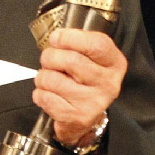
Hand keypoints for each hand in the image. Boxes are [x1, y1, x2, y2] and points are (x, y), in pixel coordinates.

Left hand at [32, 29, 126, 146]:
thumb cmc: (84, 78)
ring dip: (43, 77)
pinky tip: (51, 95)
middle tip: (50, 60)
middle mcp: (108, 83)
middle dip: (50, 57)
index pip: (95, 44)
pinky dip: (40, 94)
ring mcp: (94, 102)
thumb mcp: (90, 56)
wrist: (87, 115)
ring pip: (52, 79)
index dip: (70, 38)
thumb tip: (56, 36)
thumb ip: (77, 42)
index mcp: (114, 62)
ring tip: (51, 80)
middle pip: (70, 60)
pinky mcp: (77, 117)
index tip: (56, 38)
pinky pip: (45, 98)